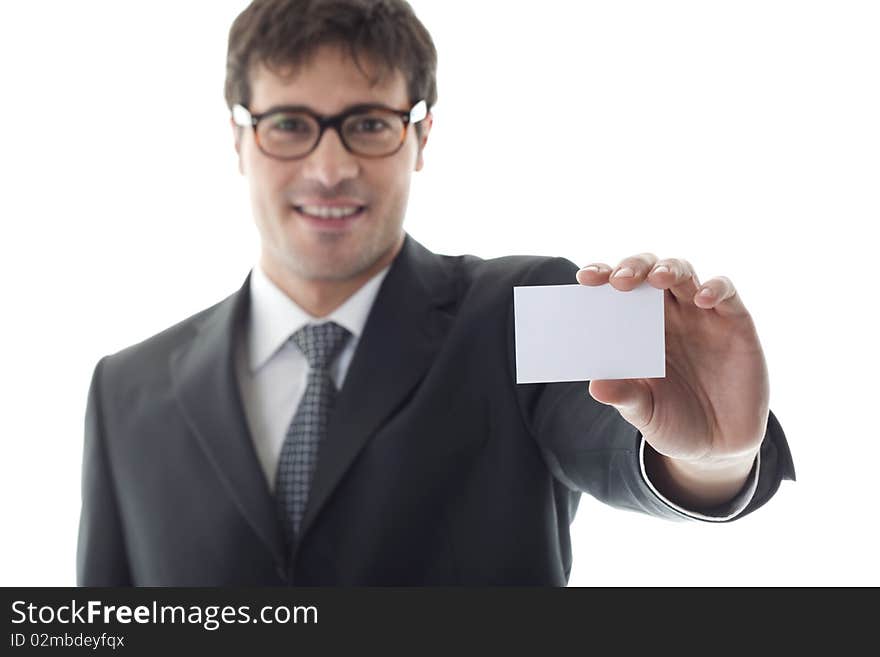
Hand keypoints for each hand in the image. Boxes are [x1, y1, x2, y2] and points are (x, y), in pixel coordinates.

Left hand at [576, 254, 767, 466]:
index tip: (584, 279)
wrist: (718, 448)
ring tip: (656, 278)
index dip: (603, 277)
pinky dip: (715, 288)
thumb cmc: (673, 421)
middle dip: (634, 267)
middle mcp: (669, 315)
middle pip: (650, 271)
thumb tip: (596, 386)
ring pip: (685, 273)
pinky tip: (701, 299)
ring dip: (669, 269)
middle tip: (619, 281)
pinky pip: (726, 293)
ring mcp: (702, 316)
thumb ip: (624, 396)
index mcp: (638, 328)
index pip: (618, 292)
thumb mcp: (644, 413)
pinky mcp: (736, 323)